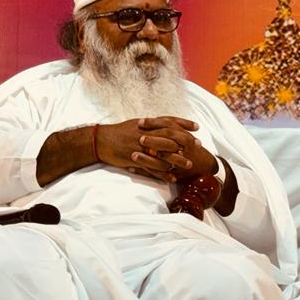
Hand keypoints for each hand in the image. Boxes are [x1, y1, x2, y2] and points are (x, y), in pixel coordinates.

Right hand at [95, 116, 213, 183]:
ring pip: (163, 154)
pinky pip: (151, 168)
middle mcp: (145, 134)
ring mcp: (140, 147)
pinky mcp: (134, 159)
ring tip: (189, 165)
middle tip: (198, 145)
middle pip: (170, 137)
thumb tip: (167, 124)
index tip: (197, 127)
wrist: (100, 141)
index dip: (184, 123)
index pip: (169, 121)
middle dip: (186, 141)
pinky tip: (172, 178)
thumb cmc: (119, 132)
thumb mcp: (137, 124)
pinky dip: (163, 174)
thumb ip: (152, 125)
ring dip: (177, 160)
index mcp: (147, 125)